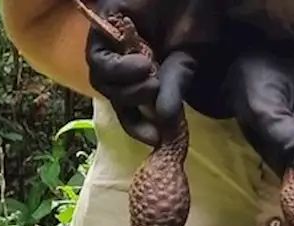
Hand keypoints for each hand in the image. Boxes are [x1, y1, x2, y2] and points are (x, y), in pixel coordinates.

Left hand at [83, 0, 229, 144]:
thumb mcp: (188, 59)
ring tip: (150, 74)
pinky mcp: (103, 23)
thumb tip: (166, 121)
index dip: (138, 126)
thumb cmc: (196, 18)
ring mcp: (111, 42)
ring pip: (101, 80)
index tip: (155, 139)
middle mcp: (123, 59)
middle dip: (134, 102)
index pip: (130, 107)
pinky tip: (141, 63)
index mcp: (142, 71)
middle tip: (157, 90)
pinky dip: (117, 68)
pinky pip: (97, 58)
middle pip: (112, 95)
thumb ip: (174, 87)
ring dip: (126, 87)